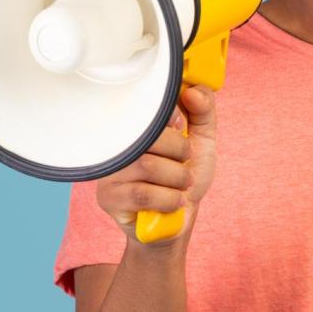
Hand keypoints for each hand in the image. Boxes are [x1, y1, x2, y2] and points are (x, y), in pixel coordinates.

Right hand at [95, 84, 216, 247]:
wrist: (176, 221)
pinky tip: (173, 201)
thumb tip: (192, 91)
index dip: (172, 116)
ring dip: (177, 178)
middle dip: (180, 152)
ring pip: (147, 165)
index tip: (183, 128)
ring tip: (181, 185)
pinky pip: (142, 194)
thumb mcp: (203, 139)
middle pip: (148, 136)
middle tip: (185, 163)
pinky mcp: (108, 197)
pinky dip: (168, 199)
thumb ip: (204, 110)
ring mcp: (110, 170)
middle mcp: (119, 143)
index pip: (146, 106)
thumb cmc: (185, 177)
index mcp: (138, 124)